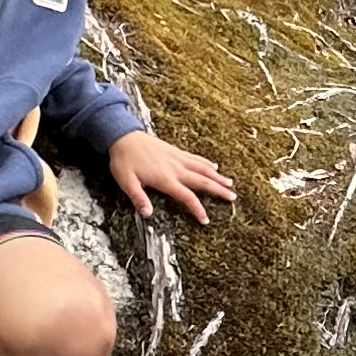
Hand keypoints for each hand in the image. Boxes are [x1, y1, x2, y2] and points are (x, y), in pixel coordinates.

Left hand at [111, 130, 237, 224]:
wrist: (122, 136)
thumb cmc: (123, 160)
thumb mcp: (126, 182)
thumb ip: (138, 198)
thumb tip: (147, 214)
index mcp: (165, 179)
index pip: (186, 196)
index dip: (197, 209)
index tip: (205, 219)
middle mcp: (175, 168)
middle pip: (202, 181)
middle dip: (219, 190)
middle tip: (232, 197)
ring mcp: (177, 158)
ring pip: (203, 168)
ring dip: (217, 176)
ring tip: (230, 183)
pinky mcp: (175, 151)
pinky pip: (195, 158)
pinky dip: (207, 163)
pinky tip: (214, 166)